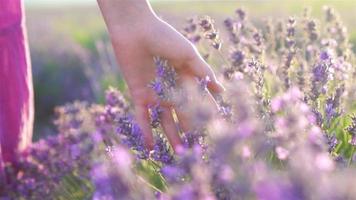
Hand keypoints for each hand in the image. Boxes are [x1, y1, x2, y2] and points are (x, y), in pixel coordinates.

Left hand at [98, 1, 223, 149]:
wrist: (135, 31)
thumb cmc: (164, 37)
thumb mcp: (188, 54)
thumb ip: (203, 72)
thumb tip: (221, 89)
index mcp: (184, 77)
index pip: (198, 99)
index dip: (207, 113)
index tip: (217, 127)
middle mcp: (170, 88)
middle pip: (183, 113)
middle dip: (191, 129)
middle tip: (199, 146)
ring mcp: (155, 93)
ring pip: (164, 119)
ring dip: (171, 136)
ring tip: (179, 152)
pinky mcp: (139, 95)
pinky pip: (143, 116)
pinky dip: (145, 131)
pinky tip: (150, 147)